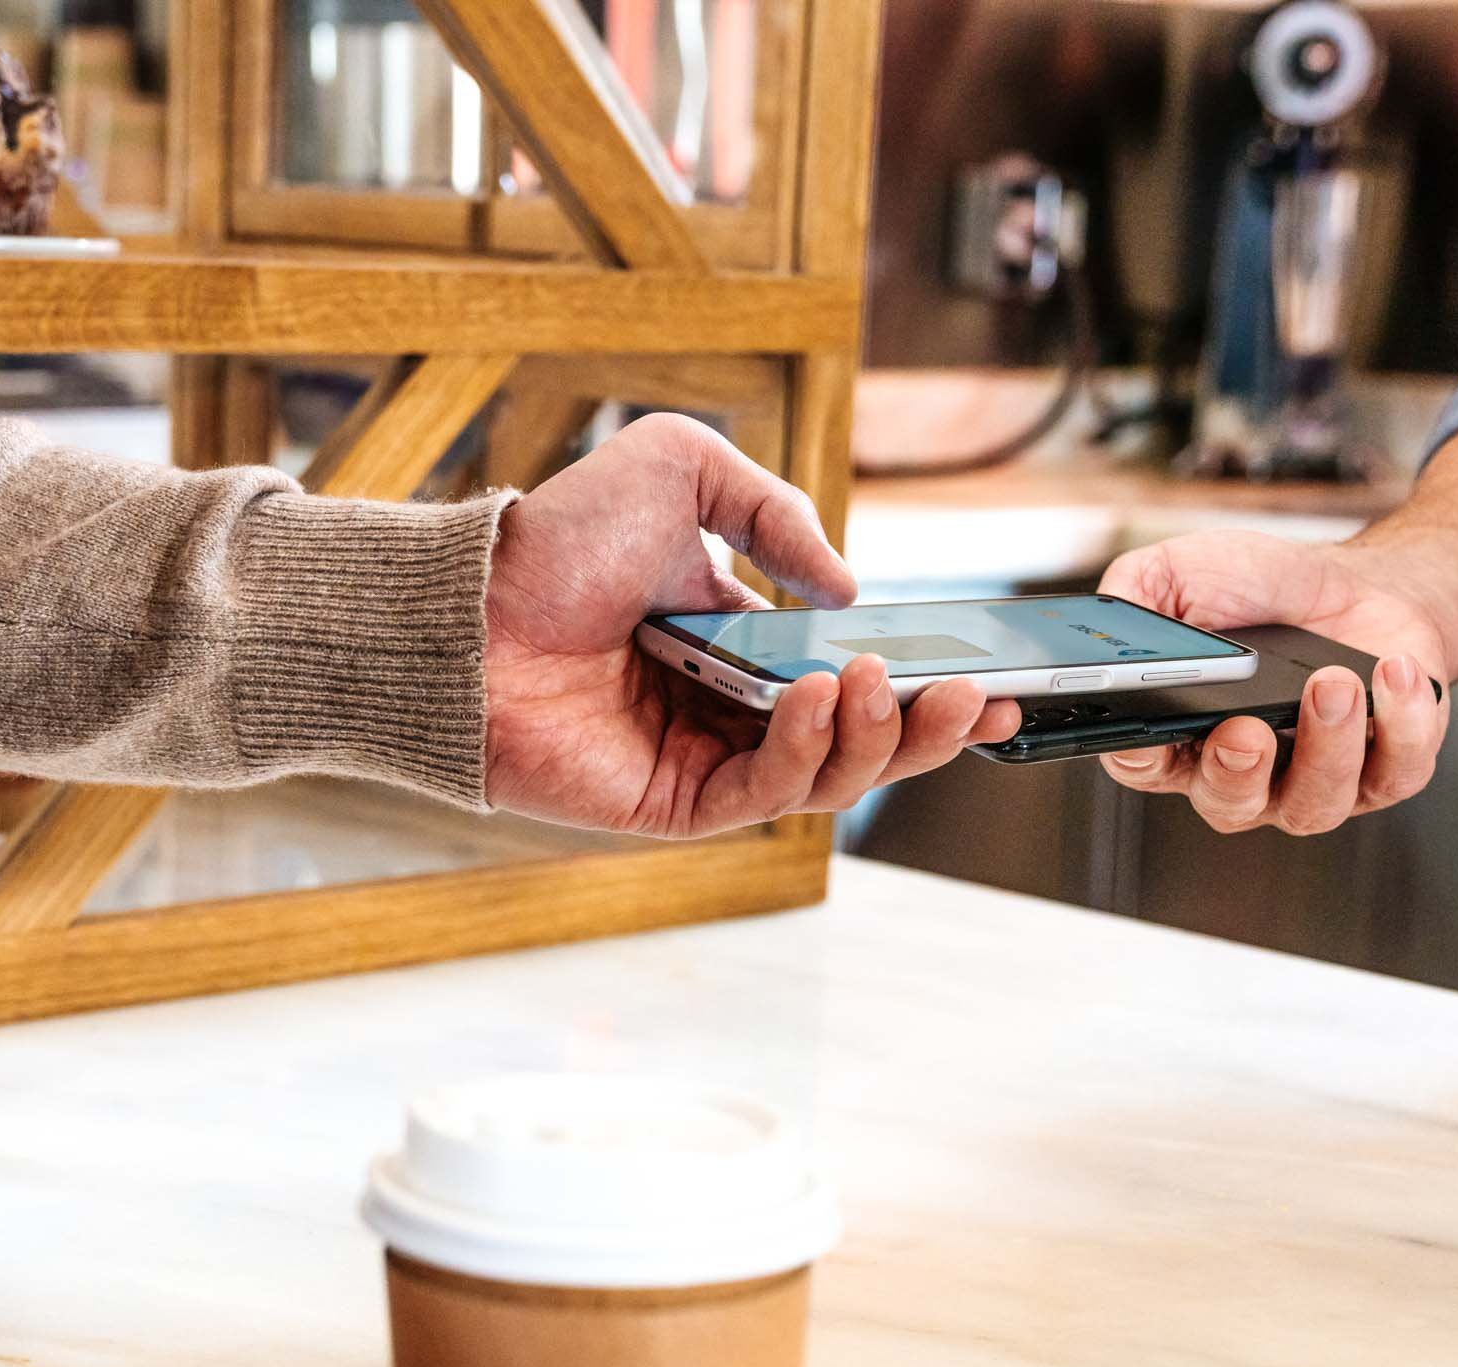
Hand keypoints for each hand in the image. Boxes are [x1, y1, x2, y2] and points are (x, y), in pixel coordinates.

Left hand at [484, 414, 1019, 835]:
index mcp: (745, 645)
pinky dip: (806, 750)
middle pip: (861, 742)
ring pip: (829, 777)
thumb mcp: (681, 470)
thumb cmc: (558, 538)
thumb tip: (847, 590)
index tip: (987, 674)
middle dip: (929, 726)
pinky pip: (766, 793)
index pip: (854, 679)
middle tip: (975, 696)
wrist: (470, 604)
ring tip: (885, 685)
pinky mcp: (674, 805)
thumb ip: (775, 512)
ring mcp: (706, 761)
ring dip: (875, 735)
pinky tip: (817, 696)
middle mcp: (733, 711)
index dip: (924, 683)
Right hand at [1096, 532, 1451, 834]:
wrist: (1364, 585)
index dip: (1141, 755)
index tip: (1149, 737)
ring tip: (1333, 680)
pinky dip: (1399, 724)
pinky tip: (1391, 675)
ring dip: (1325, 742)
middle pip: (1226, 801)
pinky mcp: (1385, 773)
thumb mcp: (1185, 569)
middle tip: (1246, 727)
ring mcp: (1312, 780)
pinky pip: (1394, 771)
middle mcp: (1244, 771)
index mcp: (1181, 734)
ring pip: (1312, 800)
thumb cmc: (1268, 590)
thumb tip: (1113, 618)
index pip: (1143, 763)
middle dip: (1235, 771)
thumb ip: (1136, 591)